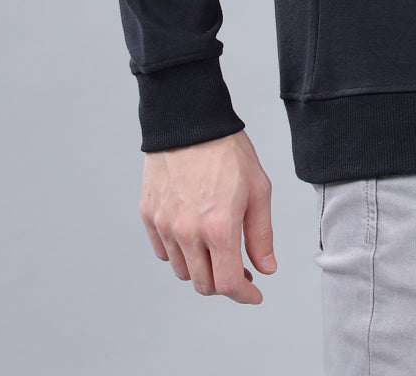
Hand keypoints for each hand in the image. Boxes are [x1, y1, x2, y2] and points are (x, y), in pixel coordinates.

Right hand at [139, 129, 276, 303]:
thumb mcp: (258, 189)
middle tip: (240, 271)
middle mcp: (187, 233)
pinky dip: (179, 254)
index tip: (255, 293)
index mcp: (219, 228)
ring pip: (182, 271)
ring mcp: (165, 225)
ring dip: (201, 270)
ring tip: (216, 250)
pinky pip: (163, 251)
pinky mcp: (149, 216)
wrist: (189, 120)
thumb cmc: (227, 150)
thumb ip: (261, 234)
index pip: (228, 283)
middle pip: (203, 284)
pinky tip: (193, 237)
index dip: (245, 295)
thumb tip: (266, 268)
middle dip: (224, 285)